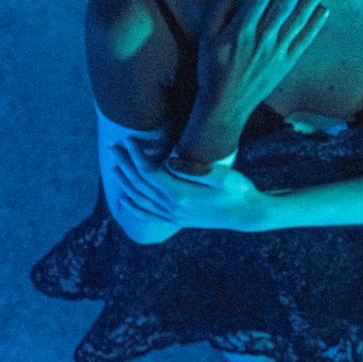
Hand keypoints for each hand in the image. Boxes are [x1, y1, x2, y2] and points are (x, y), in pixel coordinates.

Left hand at [109, 140, 262, 231]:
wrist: (248, 214)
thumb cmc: (238, 190)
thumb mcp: (223, 176)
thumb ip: (195, 169)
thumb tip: (169, 160)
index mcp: (181, 193)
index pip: (148, 172)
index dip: (135, 156)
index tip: (128, 141)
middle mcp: (173, 206)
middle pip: (140, 185)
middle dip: (125, 165)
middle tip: (114, 148)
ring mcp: (175, 215)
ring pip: (141, 199)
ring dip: (125, 183)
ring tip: (115, 168)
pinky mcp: (178, 220)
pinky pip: (149, 215)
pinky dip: (134, 208)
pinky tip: (124, 201)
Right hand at [195, 0, 334, 109]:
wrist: (226, 104)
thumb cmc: (212, 69)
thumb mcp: (206, 40)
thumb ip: (218, 13)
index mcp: (241, 31)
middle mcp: (262, 39)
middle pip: (284, 4)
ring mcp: (277, 51)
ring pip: (298, 19)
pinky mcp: (287, 62)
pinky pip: (304, 40)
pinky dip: (315, 25)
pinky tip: (324, 10)